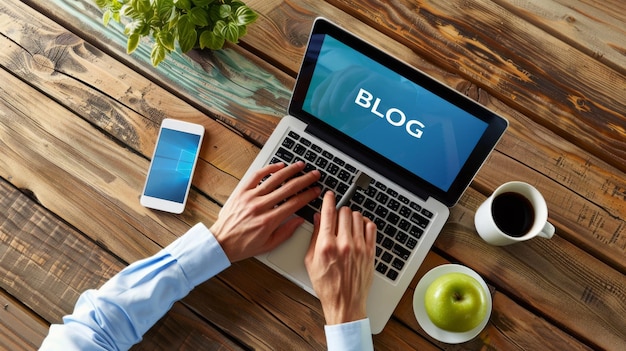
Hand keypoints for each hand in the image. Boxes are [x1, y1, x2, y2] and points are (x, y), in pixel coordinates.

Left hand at [211, 161, 320, 261]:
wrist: (221, 242)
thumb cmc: (243, 245)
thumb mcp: (268, 244)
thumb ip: (286, 232)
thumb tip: (299, 220)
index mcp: (269, 221)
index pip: (295, 203)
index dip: (308, 195)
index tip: (316, 191)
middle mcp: (260, 206)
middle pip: (288, 188)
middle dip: (305, 180)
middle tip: (314, 175)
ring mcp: (250, 197)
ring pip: (274, 179)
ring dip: (290, 170)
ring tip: (301, 166)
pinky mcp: (241, 191)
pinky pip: (257, 176)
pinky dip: (269, 169)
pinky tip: (279, 166)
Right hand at [305, 191, 376, 324]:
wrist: (345, 303)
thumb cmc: (327, 286)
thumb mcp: (311, 262)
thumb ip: (314, 237)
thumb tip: (318, 219)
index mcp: (327, 245)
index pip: (328, 213)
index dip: (328, 200)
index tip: (329, 195)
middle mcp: (344, 244)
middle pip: (344, 212)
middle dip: (339, 211)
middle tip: (336, 217)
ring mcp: (359, 247)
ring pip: (358, 217)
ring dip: (351, 217)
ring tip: (347, 225)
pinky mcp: (370, 252)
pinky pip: (371, 227)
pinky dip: (364, 224)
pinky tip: (359, 229)